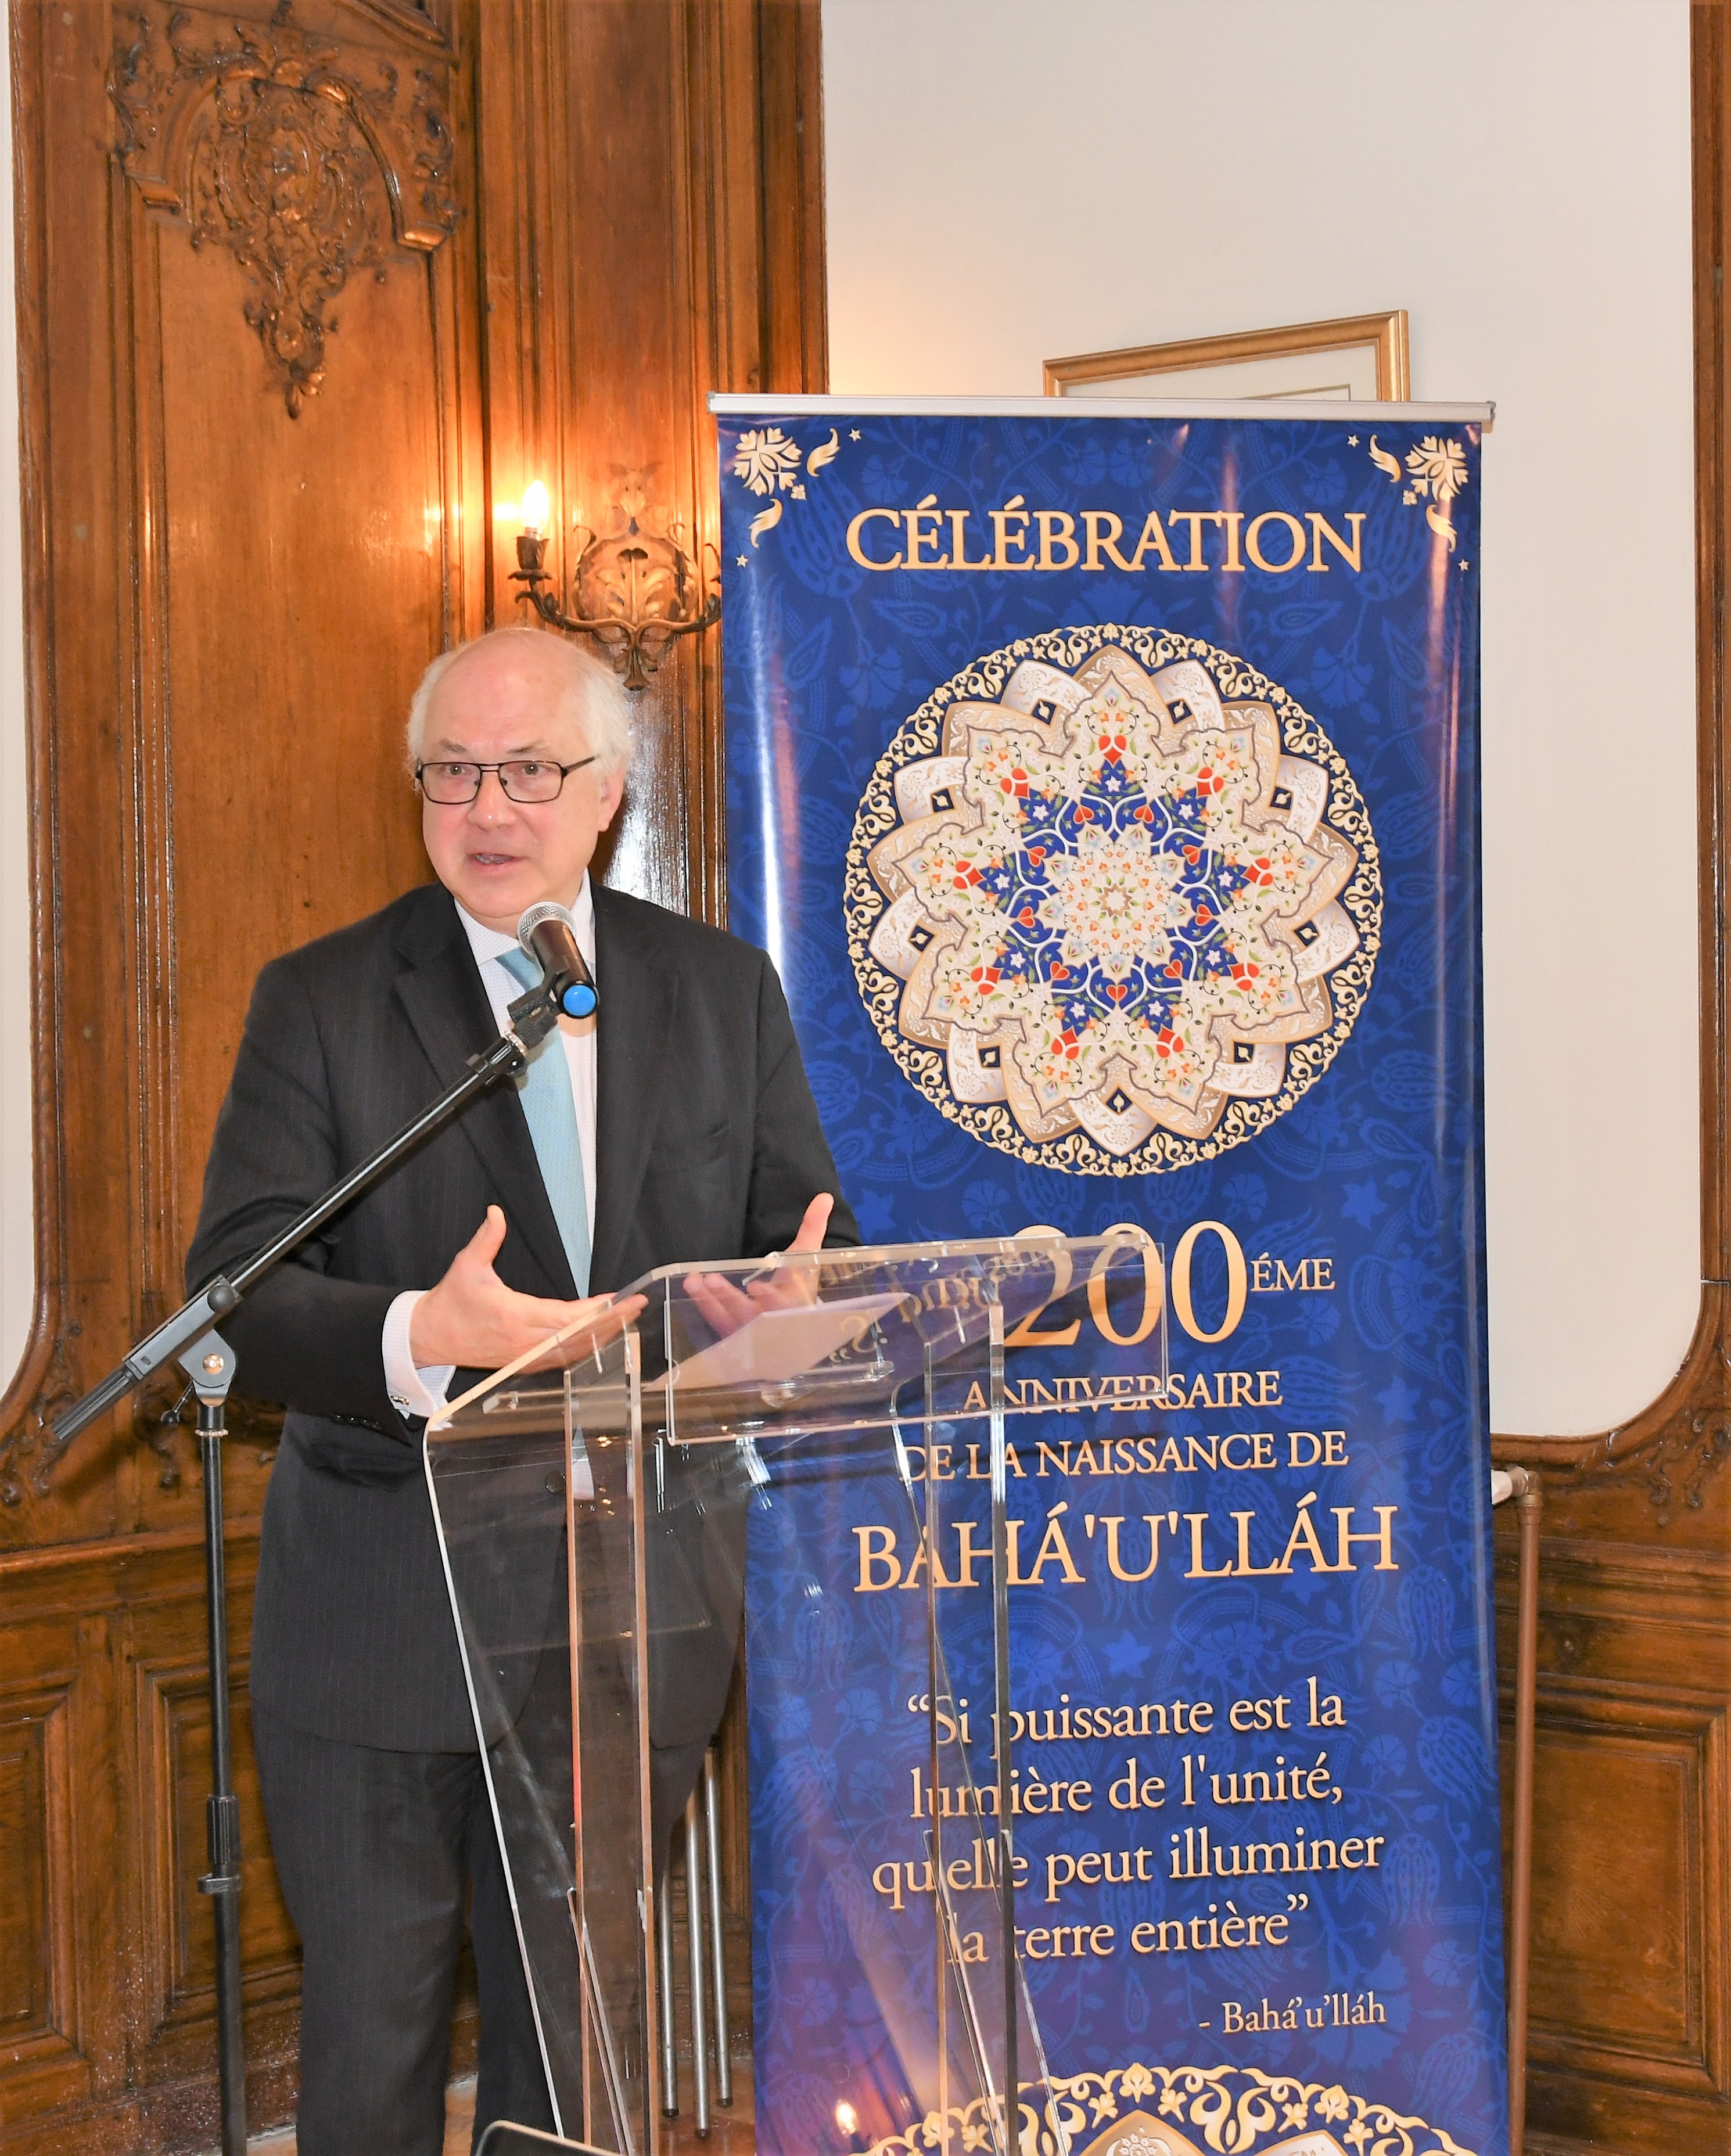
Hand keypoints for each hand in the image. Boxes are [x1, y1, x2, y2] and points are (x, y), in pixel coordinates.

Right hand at [410, 1207, 642, 1373]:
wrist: (429, 1337)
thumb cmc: (450, 1300)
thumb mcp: (466, 1265)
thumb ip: (486, 1239)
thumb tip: (496, 1212)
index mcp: (513, 1315)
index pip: (565, 1317)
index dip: (595, 1310)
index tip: (619, 1298)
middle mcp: (523, 1341)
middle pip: (577, 1336)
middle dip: (611, 1321)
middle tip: (637, 1305)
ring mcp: (524, 1357)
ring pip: (573, 1351)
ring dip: (603, 1336)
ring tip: (628, 1319)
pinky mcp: (522, 1364)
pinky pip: (561, 1359)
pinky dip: (585, 1349)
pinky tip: (602, 1338)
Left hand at [684, 1192, 834, 1338]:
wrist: (792, 1325)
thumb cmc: (798, 1286)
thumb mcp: (806, 1259)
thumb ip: (812, 1228)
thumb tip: (824, 1196)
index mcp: (794, 1304)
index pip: (783, 1303)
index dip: (770, 1297)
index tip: (755, 1286)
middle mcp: (770, 1322)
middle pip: (749, 1314)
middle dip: (730, 1298)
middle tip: (711, 1279)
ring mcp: (749, 1332)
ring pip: (727, 1320)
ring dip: (708, 1301)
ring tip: (693, 1280)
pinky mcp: (732, 1336)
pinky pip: (715, 1324)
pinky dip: (703, 1306)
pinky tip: (691, 1287)